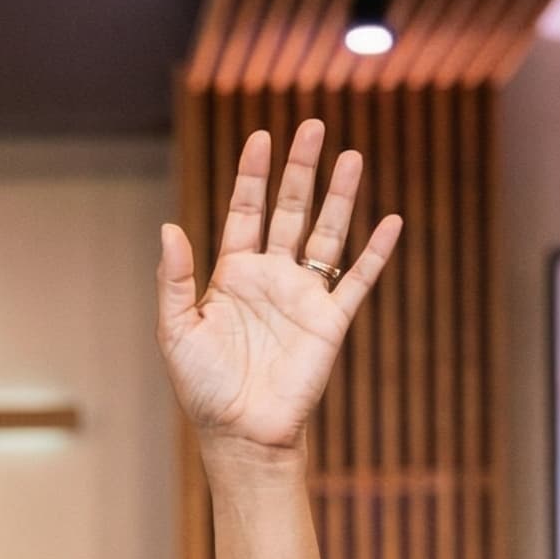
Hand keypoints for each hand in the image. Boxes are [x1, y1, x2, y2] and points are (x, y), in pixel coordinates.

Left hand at [157, 119, 402, 456]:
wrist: (240, 433)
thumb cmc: (203, 387)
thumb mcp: (177, 330)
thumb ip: (174, 280)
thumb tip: (168, 227)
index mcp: (232, 274)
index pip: (244, 211)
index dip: (251, 175)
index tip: (259, 136)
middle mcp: (271, 277)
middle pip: (289, 210)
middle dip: (300, 169)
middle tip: (313, 126)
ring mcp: (303, 296)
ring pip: (326, 234)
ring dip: (339, 197)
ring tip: (351, 156)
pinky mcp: (330, 321)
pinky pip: (358, 280)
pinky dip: (376, 253)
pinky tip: (390, 222)